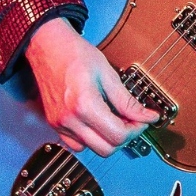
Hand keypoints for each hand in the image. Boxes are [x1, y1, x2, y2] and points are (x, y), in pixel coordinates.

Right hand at [25, 17, 157, 157]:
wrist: (48, 46)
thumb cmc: (74, 54)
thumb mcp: (107, 73)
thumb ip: (127, 101)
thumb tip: (147, 116)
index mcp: (85, 104)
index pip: (118, 134)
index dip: (136, 129)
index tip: (143, 120)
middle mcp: (69, 119)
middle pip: (106, 149)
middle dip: (124, 137)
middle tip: (131, 121)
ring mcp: (60, 124)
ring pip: (91, 149)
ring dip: (107, 139)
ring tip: (114, 119)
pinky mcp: (54, 124)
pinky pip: (76, 144)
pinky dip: (90, 139)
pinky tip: (97, 122)